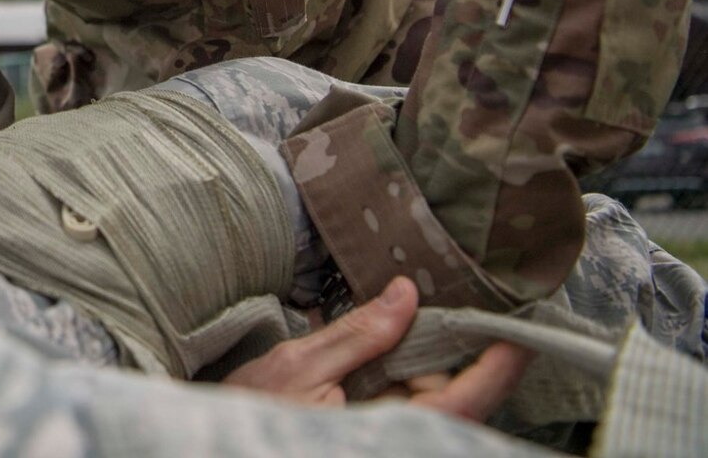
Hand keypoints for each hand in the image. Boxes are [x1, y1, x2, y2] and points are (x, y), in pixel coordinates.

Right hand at [224, 276, 531, 421]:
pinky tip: (364, 370)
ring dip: (406, 369)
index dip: (498, 367)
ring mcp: (390, 442)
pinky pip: (407, 411)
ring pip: (428, 401)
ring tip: (359, 356)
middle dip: (429, 355)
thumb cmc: (251, 418)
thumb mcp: (299, 367)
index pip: (463, 400)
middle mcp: (399, 443)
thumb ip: (359, 335)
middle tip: (396, 319)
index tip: (522, 333)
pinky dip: (394, 383)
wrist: (215, 449)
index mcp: (387, 434)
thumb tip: (406, 294)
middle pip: (447, 396)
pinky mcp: (379, 440)